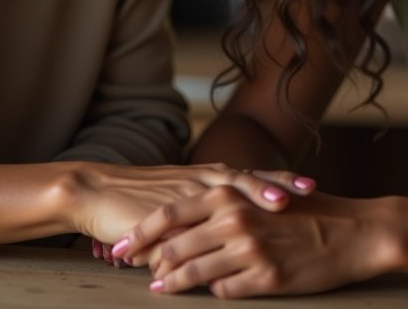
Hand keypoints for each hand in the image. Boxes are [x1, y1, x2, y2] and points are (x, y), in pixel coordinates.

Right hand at [67, 162, 314, 252]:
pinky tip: (232, 230)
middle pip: (246, 181)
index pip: (249, 178)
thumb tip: (235, 227)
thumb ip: (207, 210)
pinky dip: (215, 225)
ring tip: (280, 205)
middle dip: (278, 187)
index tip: (311, 185)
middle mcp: (197, 181)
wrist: (95, 192)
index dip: (280, 182)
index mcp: (204, 178)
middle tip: (309, 191)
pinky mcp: (162, 212)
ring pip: (225, 194)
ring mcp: (181, 195)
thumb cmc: (137, 199)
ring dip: (255, 198)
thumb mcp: (180, 199)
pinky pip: (194, 220)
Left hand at [118, 189, 398, 297]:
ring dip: (173, 282)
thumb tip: (187, 224)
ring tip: (158, 287)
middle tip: (128, 270)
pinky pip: (225, 291)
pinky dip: (212, 292)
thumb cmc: (307, 212)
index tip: (119, 246)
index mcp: (231, 195)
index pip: (170, 214)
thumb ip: (224, 207)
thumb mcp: (261, 198)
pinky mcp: (266, 278)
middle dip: (147, 261)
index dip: (140, 233)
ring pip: (194, 273)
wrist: (354, 231)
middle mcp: (235, 220)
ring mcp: (250, 250)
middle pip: (174, 246)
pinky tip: (206, 293)